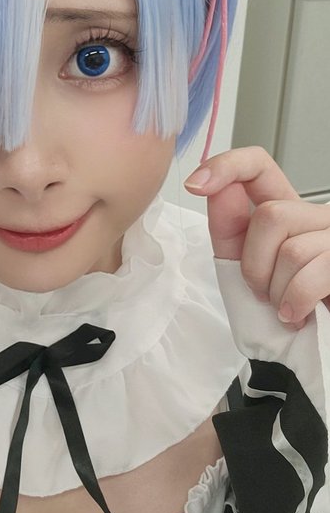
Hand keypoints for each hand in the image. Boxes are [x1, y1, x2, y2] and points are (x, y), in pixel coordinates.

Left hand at [183, 146, 329, 329]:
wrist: (314, 347)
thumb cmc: (284, 309)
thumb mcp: (246, 266)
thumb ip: (229, 230)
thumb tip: (215, 190)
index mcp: (286, 211)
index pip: (258, 167)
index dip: (226, 166)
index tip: (197, 184)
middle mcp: (316, 216)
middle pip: (270, 216)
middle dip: (255, 265)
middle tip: (264, 292)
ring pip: (291, 251)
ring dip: (278, 291)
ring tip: (286, 306)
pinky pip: (310, 277)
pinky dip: (295, 303)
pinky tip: (298, 314)